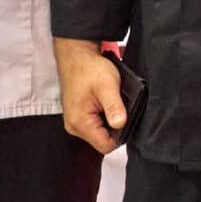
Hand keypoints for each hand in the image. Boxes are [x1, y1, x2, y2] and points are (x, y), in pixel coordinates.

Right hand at [56, 37, 125, 154]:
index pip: (106, 146)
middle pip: (103, 140)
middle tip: (119, 106)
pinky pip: (96, 124)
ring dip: (110, 120)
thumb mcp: (107, 86)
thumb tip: (121, 124)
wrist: (76, 55)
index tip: (126, 119)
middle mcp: (74, 126)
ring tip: (111, 101)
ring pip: (100, 132)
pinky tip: (105, 102)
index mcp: (80, 123)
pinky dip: (104, 115)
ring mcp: (75, 121)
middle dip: (116, 126)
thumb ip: (114, 107)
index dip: (121, 135)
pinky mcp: (78, 116)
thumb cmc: (88, 68)